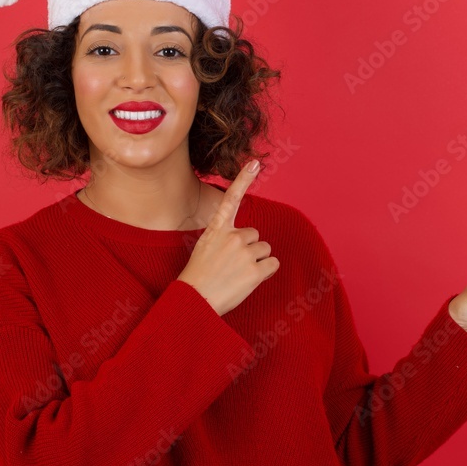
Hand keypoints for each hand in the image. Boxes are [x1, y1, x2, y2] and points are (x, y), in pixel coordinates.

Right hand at [177, 160, 279, 314]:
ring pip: (265, 249)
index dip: (243, 179)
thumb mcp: (205, 248)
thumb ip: (225, 239)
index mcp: (217, 229)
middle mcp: (233, 237)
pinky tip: (248, 280)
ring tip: (238, 274)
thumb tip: (247, 239)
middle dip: (249, 249)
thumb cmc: (198, 277)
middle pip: (255, 235)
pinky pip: (272, 264)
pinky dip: (265, 272)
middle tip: (232, 266)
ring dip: (257, 261)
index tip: (254, 163)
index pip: (232, 199)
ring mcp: (245, 253)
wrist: (194, 302)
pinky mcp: (255, 271)